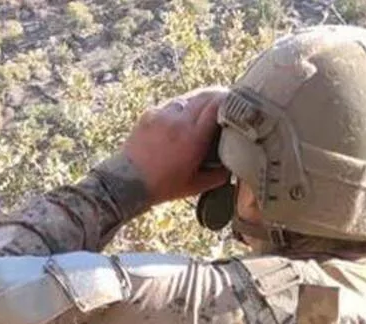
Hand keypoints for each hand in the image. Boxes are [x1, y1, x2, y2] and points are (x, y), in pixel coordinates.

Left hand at [123, 87, 229, 204]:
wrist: (126, 182)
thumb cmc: (163, 186)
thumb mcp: (196, 185)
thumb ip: (219, 175)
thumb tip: (235, 166)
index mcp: (194, 136)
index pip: (218, 105)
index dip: (230, 101)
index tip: (238, 105)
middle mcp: (178, 121)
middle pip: (206, 95)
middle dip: (218, 97)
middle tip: (226, 103)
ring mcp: (162, 115)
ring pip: (188, 98)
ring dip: (198, 102)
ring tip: (203, 112)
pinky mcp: (149, 115)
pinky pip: (170, 106)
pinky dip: (179, 110)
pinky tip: (180, 121)